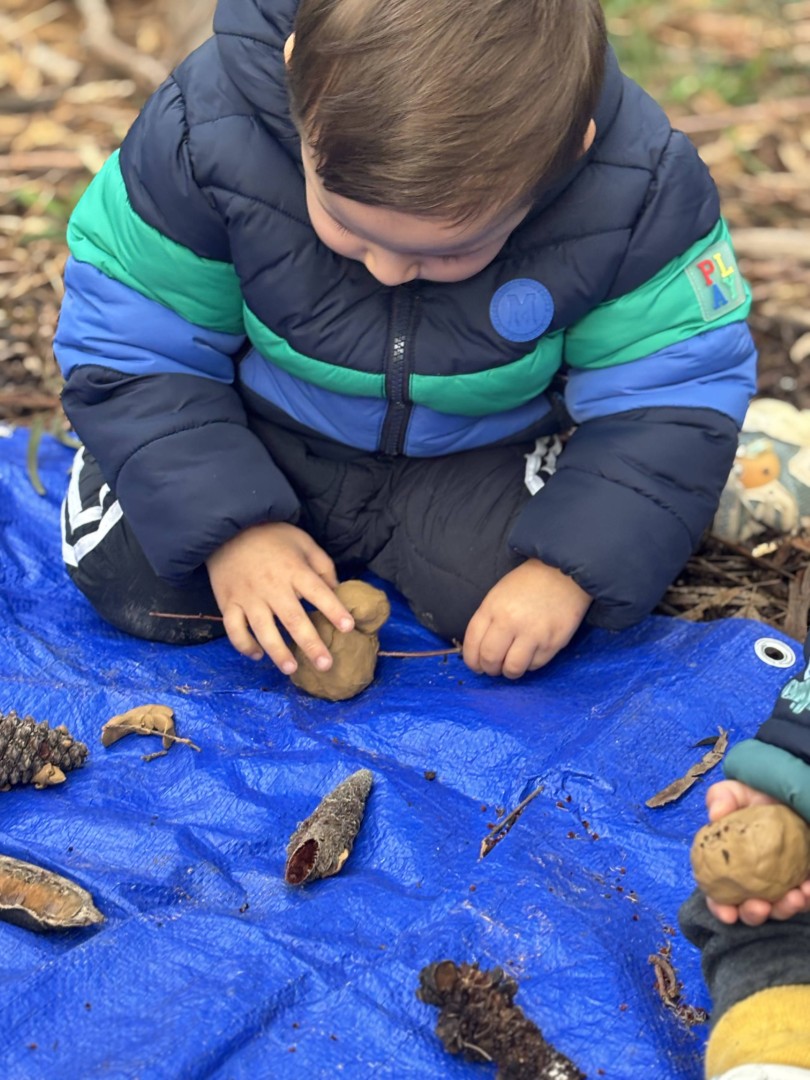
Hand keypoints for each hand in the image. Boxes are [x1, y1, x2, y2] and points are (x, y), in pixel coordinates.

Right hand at [206, 522, 353, 674]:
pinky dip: (244, 645)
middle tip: (325, 665)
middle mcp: (272, 586)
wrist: (227, 528)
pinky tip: (258, 655)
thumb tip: (336, 591)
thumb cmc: (271, 536)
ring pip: (263, 630)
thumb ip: (322, 566)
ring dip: (278, 652)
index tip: (348, 627)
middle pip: (293, 619)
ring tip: (292, 669)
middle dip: (311, 644)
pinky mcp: (228, 603)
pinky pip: (234, 629)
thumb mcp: (303, 542)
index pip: (318, 592)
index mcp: (294, 570)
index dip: (334, 610)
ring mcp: (248, 597)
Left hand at [463, 559, 590, 678]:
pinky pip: (535, 666)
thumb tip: (481, 651)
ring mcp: (533, 634)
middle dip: (489, 669)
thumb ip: (488, 621)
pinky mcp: (553, 643)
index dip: (471, 660)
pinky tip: (530, 655)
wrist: (563, 574)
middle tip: (494, 668)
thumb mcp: (498, 595)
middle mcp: (510, 622)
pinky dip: (529, 665)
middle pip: (490, 659)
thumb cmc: (528, 584)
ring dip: (509, 672)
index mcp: (493, 608)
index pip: (473, 643)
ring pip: (513, 669)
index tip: (475, 665)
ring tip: (511, 666)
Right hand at [703, 779, 809, 925]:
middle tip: (761, 907)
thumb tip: (715, 815)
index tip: (728, 914)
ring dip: (784, 909)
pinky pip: (805, 898)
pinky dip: (806, 898)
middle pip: (749, 908)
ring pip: (779, 909)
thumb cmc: (758, 795)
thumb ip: (721, 797)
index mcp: (729, 864)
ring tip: (794, 898)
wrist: (788, 794)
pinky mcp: (802, 881)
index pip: (718, 893)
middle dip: (753, 914)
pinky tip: (808, 889)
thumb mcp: (736, 791)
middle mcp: (752, 879)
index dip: (719, 907)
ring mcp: (779, 883)